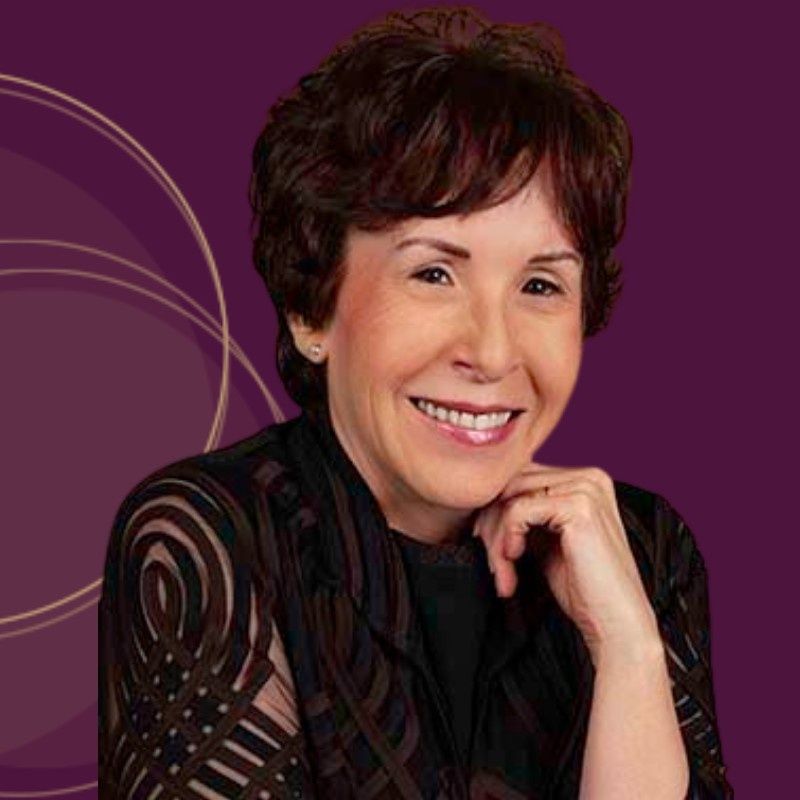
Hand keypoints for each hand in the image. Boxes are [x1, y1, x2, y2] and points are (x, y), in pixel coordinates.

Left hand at [473, 463, 660, 663]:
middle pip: (513, 483)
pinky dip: (507, 537)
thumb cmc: (583, 587)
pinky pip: (518, 511)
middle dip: (492, 524)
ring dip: (496, 537)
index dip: (495, 510)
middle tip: (493, 563)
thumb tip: (484, 500)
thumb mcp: (546, 539)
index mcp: (584, 479)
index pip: (520, 476)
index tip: (488, 545)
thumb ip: (526, 514)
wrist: (617, 623)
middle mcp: (589, 476)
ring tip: (502, 572)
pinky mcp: (579, 508)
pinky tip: (514, 560)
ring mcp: (586, 489)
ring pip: (512, 497)